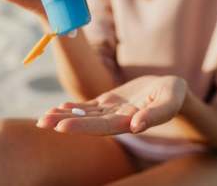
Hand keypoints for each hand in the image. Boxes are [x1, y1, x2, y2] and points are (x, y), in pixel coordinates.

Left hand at [37, 76, 188, 134]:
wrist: (169, 89)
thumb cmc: (173, 94)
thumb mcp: (170, 100)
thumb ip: (155, 114)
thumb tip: (136, 126)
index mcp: (130, 122)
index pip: (103, 127)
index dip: (82, 127)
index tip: (61, 127)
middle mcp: (117, 120)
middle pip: (88, 123)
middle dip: (65, 123)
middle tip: (42, 123)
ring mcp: (111, 111)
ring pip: (85, 115)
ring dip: (64, 116)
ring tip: (44, 118)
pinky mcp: (109, 102)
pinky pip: (89, 106)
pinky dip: (74, 107)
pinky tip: (59, 107)